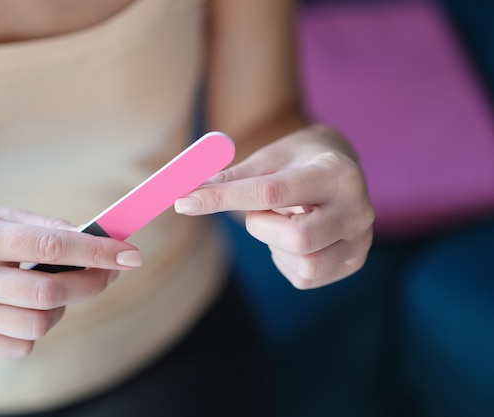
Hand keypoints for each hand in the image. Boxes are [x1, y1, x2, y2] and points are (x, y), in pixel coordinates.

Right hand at [0, 206, 141, 357]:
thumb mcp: (1, 215)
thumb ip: (48, 228)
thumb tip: (98, 242)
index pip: (51, 247)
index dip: (98, 252)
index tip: (131, 254)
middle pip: (50, 293)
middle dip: (92, 283)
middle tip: (110, 272)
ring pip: (40, 324)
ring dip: (63, 306)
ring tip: (56, 289)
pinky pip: (23, 345)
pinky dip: (37, 328)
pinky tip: (27, 307)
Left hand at [175, 125, 373, 288]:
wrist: (336, 167)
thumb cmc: (297, 159)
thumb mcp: (267, 158)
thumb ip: (232, 178)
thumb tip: (186, 195)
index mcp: (338, 173)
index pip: (272, 193)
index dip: (223, 198)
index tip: (185, 201)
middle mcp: (359, 210)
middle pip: (298, 239)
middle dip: (261, 227)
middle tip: (259, 211)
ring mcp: (360, 241)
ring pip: (304, 264)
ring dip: (274, 244)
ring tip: (282, 220)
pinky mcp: (352, 263)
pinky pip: (304, 278)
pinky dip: (285, 259)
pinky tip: (293, 235)